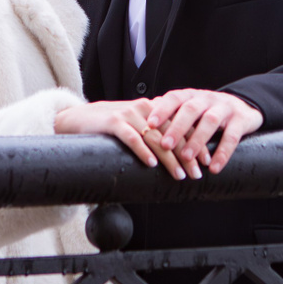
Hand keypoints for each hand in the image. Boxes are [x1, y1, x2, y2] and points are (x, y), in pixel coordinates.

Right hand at [54, 100, 185, 176]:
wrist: (77, 118)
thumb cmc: (108, 126)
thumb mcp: (133, 125)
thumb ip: (151, 134)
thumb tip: (174, 156)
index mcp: (153, 109)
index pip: (180, 127)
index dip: (194, 145)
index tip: (205, 161)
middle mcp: (144, 109)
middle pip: (172, 135)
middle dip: (187, 156)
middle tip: (197, 173)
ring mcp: (128, 114)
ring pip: (155, 138)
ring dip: (169, 159)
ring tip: (179, 174)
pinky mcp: (113, 122)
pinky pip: (132, 138)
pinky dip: (143, 151)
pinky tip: (151, 164)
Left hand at [146, 89, 262, 177]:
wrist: (244, 107)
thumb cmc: (209, 111)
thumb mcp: (190, 109)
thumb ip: (171, 114)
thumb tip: (142, 123)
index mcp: (192, 96)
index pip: (174, 98)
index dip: (162, 110)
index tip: (150, 124)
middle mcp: (207, 99)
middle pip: (191, 110)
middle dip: (177, 128)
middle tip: (165, 145)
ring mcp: (225, 108)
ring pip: (210, 121)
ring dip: (197, 140)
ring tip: (186, 158)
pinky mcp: (241, 120)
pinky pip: (232, 137)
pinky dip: (222, 153)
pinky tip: (213, 168)